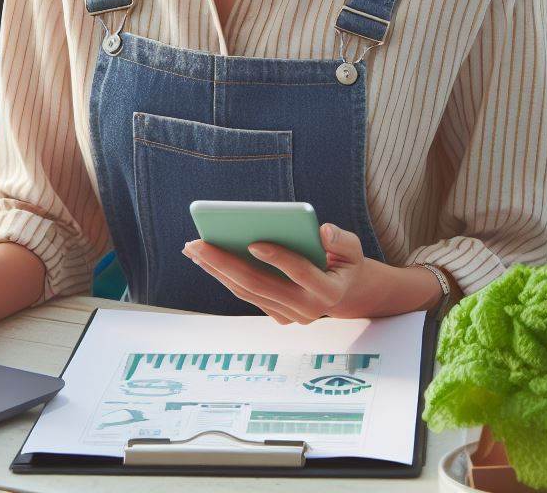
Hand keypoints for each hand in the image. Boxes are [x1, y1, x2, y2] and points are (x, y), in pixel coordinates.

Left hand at [183, 223, 440, 322]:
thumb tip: (322, 231)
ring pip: (246, 292)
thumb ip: (341, 240)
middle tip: (199, 243)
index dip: (278, 258)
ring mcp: (288, 316)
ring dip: (217, 270)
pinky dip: (223, 276)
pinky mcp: (275, 314)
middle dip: (226, 263)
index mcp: (328, 291)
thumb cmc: (344, 259)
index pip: (301, 273)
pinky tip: (205, 258)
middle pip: (260, 285)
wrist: (344, 289)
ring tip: (194, 248)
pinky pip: (245, 294)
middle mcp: (306, 310)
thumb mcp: (352, 247)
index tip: (254, 242)